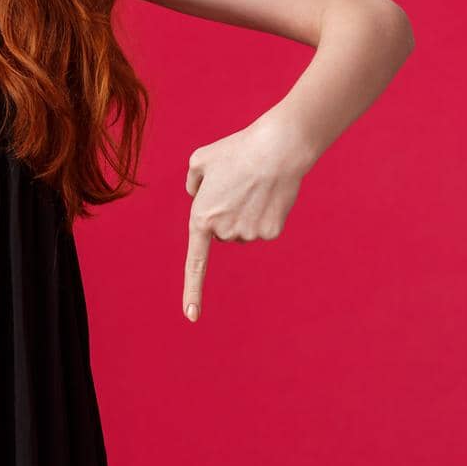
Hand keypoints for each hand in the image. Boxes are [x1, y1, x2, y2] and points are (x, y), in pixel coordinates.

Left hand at [182, 118, 313, 322]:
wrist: (276, 150)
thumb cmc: (235, 150)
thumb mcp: (200, 160)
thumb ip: (193, 181)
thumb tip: (197, 195)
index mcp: (201, 217)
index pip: (195, 262)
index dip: (192, 289)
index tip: (191, 316)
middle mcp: (224, 231)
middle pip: (222, 233)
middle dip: (225, 213)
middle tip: (235, 186)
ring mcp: (249, 234)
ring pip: (243, 231)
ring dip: (245, 212)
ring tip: (252, 185)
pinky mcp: (270, 233)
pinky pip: (262, 228)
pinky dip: (264, 214)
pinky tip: (268, 195)